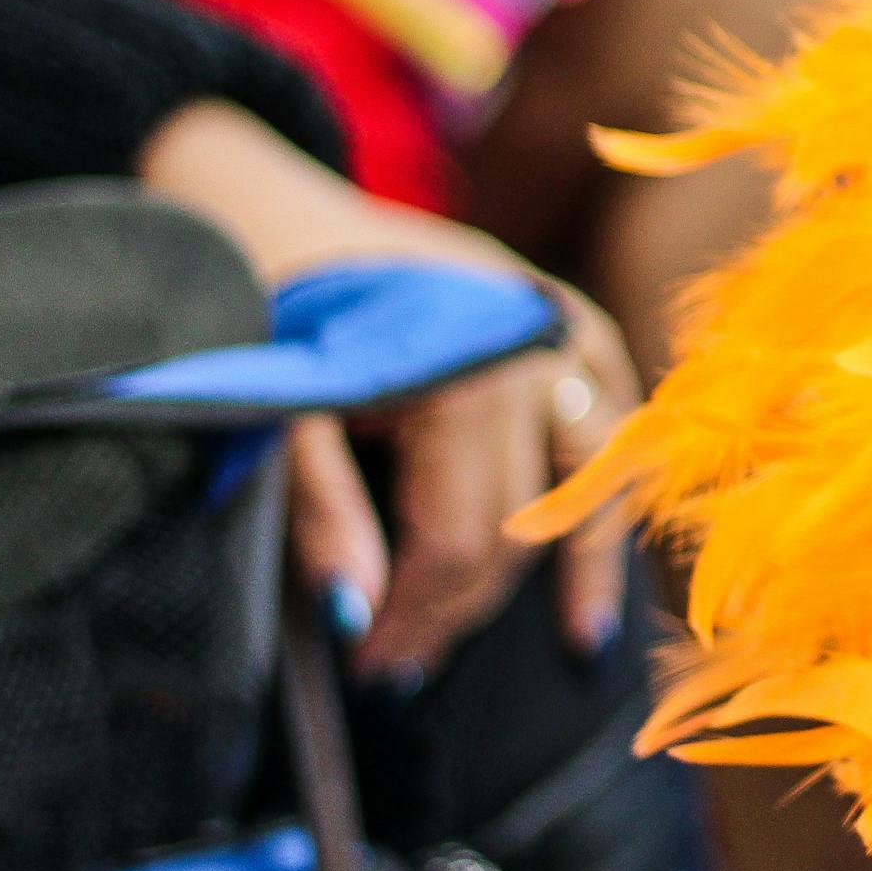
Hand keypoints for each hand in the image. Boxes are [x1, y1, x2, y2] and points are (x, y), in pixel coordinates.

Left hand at [137, 100, 638, 679]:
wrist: (264, 200)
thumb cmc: (261, 303)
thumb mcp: (276, 412)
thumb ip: (321, 516)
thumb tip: (360, 618)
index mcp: (464, 375)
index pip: (463, 541)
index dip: (417, 618)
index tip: (371, 670)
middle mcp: (534, 352)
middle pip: (522, 524)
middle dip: (462, 608)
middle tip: (403, 667)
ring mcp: (560, 329)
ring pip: (591, 477)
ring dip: (578, 562)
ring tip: (574, 640)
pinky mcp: (564, 315)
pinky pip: (609, 412)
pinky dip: (607, 477)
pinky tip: (602, 531)